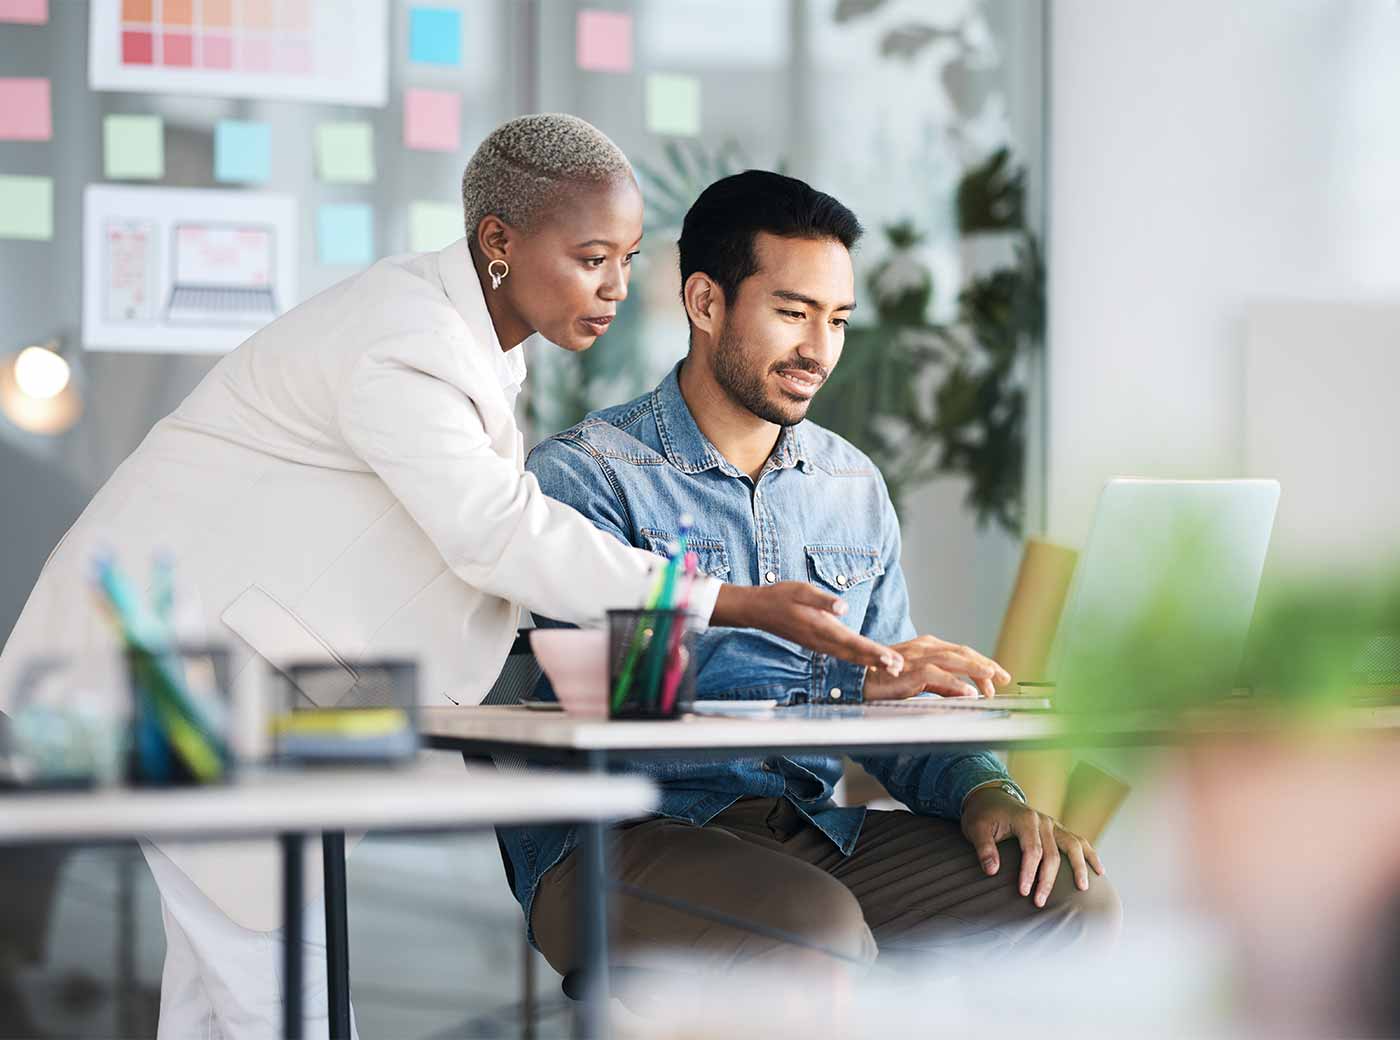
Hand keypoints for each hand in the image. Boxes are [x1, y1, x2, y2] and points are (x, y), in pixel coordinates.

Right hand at [713, 582, 903, 674]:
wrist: (758, 610)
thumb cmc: (780, 596)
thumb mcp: (801, 590)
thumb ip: (822, 599)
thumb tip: (843, 608)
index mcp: (820, 627)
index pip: (852, 642)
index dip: (872, 651)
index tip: (890, 658)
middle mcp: (821, 640)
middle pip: (854, 654)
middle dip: (877, 661)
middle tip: (899, 668)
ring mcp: (818, 644)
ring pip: (849, 656)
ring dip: (870, 662)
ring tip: (891, 667)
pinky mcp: (817, 643)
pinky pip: (841, 654)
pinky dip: (858, 659)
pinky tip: (868, 661)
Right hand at [863, 635, 1010, 699]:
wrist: (857, 679)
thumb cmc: (885, 679)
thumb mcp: (919, 680)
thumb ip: (942, 684)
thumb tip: (966, 691)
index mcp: (928, 647)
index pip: (962, 652)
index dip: (981, 663)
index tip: (996, 676)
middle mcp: (925, 647)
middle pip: (963, 652)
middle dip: (986, 664)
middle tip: (1004, 677)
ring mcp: (918, 658)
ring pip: (954, 659)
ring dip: (976, 669)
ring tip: (993, 679)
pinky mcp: (910, 671)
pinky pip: (937, 676)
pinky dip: (955, 684)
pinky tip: (969, 692)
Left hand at [960, 787, 1105, 906]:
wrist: (990, 797)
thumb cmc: (983, 815)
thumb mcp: (976, 828)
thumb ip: (984, 848)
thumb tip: (992, 871)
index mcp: (1025, 819)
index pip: (1032, 850)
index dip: (1029, 872)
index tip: (1023, 892)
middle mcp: (1043, 821)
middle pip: (1053, 853)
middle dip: (1048, 880)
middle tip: (1040, 902)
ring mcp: (1052, 824)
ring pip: (1073, 845)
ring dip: (1079, 867)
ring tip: (1083, 887)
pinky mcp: (1056, 829)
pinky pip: (1078, 841)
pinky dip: (1090, 855)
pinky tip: (1099, 870)